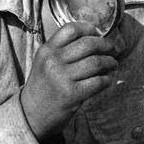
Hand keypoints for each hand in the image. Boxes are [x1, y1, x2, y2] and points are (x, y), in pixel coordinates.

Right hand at [21, 22, 117, 141]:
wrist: (31, 114)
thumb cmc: (43, 86)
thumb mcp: (44, 62)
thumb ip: (62, 50)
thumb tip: (93, 38)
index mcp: (47, 50)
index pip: (70, 29)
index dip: (88, 28)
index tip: (98, 33)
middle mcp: (53, 61)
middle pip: (87, 44)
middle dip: (105, 44)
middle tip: (111, 48)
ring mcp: (62, 78)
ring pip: (95, 62)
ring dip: (109, 62)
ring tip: (112, 64)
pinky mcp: (72, 95)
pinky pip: (97, 82)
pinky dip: (106, 79)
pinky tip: (106, 80)